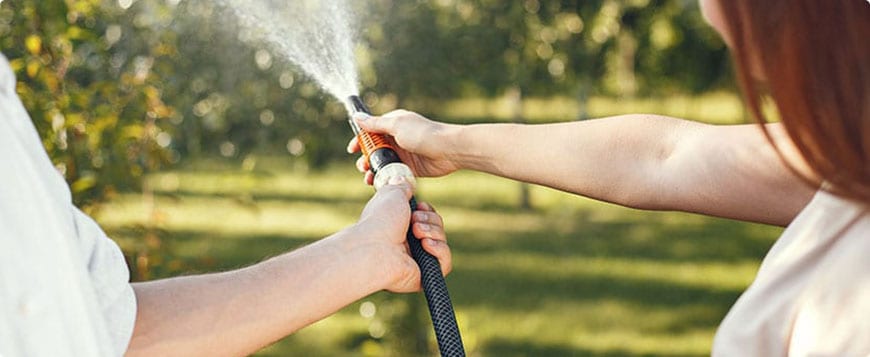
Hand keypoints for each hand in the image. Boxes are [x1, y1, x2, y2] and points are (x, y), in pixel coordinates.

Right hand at [346, 110, 460, 184]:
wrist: (449, 150)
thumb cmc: (424, 134)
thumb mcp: (397, 126)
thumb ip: (375, 124)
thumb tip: (356, 116)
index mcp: (393, 124)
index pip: (371, 131)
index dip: (360, 140)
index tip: (351, 150)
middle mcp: (397, 138)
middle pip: (375, 149)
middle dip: (365, 158)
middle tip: (363, 166)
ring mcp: (403, 153)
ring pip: (382, 163)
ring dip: (373, 170)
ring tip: (369, 177)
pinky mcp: (410, 167)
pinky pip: (393, 173)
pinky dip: (385, 177)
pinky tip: (380, 183)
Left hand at [352, 176, 451, 292]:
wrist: (374, 247)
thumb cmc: (380, 220)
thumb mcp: (392, 194)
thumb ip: (402, 187)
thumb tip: (405, 181)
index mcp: (400, 228)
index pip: (427, 219)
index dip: (428, 211)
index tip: (420, 207)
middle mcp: (408, 245)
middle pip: (437, 229)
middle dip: (431, 220)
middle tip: (414, 221)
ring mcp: (416, 261)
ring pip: (442, 243)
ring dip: (433, 232)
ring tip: (417, 232)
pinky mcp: (424, 276)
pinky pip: (445, 263)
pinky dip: (440, 251)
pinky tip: (426, 245)